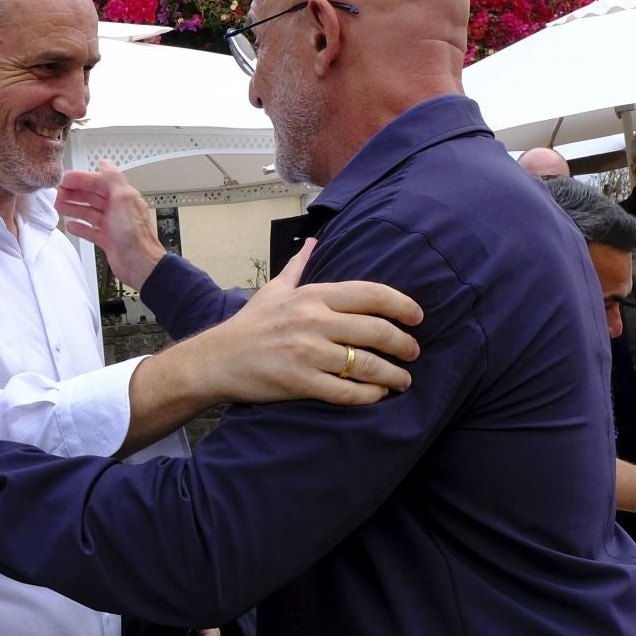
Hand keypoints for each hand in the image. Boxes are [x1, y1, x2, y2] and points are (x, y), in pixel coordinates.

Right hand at [59, 160, 163, 289]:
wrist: (141, 265)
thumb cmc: (135, 235)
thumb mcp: (123, 200)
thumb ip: (113, 179)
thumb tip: (105, 163)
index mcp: (122, 196)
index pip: (98, 182)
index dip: (80, 179)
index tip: (64, 179)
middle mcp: (117, 209)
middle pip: (92, 196)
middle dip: (74, 193)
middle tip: (57, 193)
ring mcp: (112, 225)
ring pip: (89, 212)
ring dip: (74, 208)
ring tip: (59, 206)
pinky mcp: (108, 240)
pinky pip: (91, 230)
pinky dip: (80, 227)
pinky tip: (71, 226)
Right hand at [178, 239, 422, 405]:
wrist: (218, 359)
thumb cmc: (250, 325)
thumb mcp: (275, 289)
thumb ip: (298, 266)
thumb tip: (313, 240)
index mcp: (312, 296)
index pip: (370, 294)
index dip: (401, 305)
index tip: (417, 317)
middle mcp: (313, 321)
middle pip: (376, 330)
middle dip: (404, 344)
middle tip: (414, 352)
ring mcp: (307, 353)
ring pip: (365, 364)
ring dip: (393, 374)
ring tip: (404, 380)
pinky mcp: (299, 382)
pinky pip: (346, 391)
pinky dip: (368, 395)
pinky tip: (378, 395)